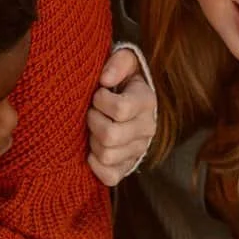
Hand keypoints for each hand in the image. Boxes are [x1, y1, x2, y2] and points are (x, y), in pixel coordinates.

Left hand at [86, 44, 156, 186]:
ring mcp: (138, 150)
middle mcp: (147, 128)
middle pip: (111, 135)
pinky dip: (96, 166)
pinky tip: (92, 151)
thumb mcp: (124, 61)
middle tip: (91, 112)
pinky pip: (110, 177)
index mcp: (146, 102)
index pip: (120, 109)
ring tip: (93, 129)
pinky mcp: (128, 166)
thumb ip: (118, 62)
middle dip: (93, 121)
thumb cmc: (121, 80)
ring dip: (93, 141)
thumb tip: (105, 80)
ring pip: (107, 156)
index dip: (101, 101)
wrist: (128, 102)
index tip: (97, 94)